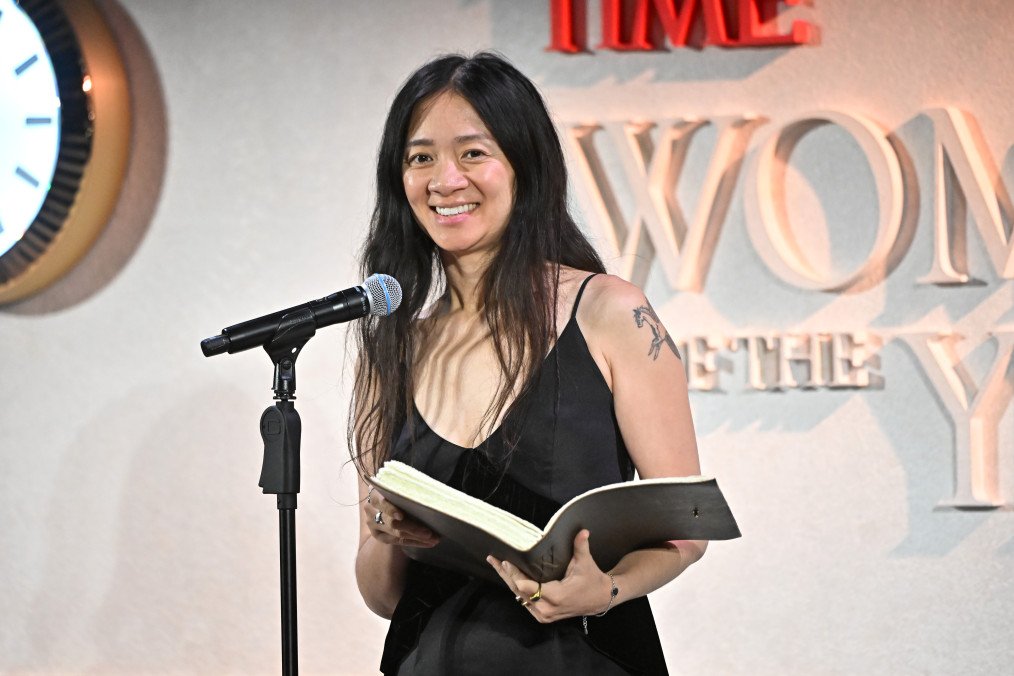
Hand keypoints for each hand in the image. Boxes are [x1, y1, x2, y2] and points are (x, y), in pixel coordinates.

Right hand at [364, 489, 439, 547]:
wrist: (384, 497)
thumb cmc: (397, 488)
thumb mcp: (399, 485)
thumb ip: (406, 490)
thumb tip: (428, 495)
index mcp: (374, 494)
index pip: (382, 503)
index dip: (391, 510)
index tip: (402, 516)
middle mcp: (371, 510)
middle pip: (392, 523)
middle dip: (412, 528)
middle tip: (430, 532)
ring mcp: (373, 525)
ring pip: (396, 534)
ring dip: (417, 538)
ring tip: (433, 539)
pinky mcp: (379, 536)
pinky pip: (398, 542)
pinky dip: (414, 542)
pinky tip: (427, 543)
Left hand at [486, 529, 612, 622]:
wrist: (600, 599)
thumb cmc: (592, 579)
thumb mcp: (586, 563)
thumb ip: (581, 546)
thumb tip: (583, 531)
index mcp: (557, 596)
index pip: (528, 587)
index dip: (515, 574)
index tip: (506, 561)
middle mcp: (547, 608)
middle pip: (519, 592)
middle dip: (505, 574)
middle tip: (493, 559)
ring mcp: (544, 615)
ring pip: (519, 597)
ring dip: (508, 581)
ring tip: (496, 565)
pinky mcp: (543, 616)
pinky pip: (525, 602)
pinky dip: (517, 589)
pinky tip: (508, 577)